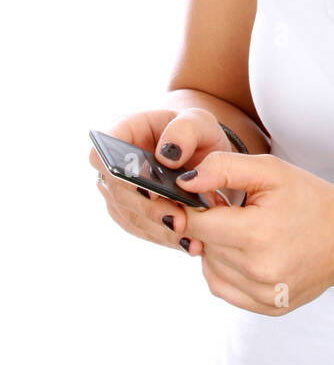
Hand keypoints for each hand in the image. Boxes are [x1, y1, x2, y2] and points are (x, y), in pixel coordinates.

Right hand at [89, 108, 239, 251]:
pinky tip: (191, 243)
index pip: (101, 154)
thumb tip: (167, 157)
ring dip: (159, 229)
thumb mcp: (199, 121)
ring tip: (191, 237)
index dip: (120, 175)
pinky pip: (144, 230)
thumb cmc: (195, 131)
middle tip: (179, 222)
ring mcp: (119, 192)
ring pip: (130, 216)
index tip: (151, 190)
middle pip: (118, 192)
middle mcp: (113, 166)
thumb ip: (185, 131)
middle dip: (149, 210)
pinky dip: (167, 238)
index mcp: (122, 133)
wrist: (200, 151)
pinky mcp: (132, 214)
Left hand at [157, 152, 333, 314]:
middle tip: (238, 211)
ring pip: (209, 268)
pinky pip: (223, 288)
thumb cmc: (312, 200)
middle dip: (210, 225)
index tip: (205, 198)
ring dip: (217, 248)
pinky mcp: (267, 307)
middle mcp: (258, 271)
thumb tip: (183, 181)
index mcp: (257, 234)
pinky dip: (225, 269)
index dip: (193, 207)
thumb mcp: (270, 171)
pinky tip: (248, 252)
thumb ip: (222, 169)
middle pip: (203, 244)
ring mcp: (263, 294)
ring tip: (248, 232)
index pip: (196, 223)